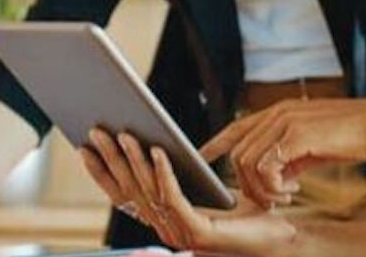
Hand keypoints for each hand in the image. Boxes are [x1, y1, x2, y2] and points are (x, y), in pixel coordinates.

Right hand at [80, 131, 293, 255]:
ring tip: (125, 133)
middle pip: (130, 190)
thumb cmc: (248, 210)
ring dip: (134, 160)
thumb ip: (179, 174)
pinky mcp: (199, 233)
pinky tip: (159, 150)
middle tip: (96, 129)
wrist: (281, 235)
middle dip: (111, 158)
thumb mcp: (206, 186)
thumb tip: (152, 142)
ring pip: (149, 191)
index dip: (102, 172)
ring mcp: (180, 234)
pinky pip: (174, 198)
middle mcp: (167, 230)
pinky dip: (164, 173)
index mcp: (165, 219)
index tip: (84, 145)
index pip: (123, 195)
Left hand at [199, 98, 365, 207]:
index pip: (237, 126)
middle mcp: (278, 113)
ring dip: (260, 188)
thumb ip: (289, 155)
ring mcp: (286, 122)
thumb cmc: (352, 136)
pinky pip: (266, 167)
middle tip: (270, 200)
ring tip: (283, 198)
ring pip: (247, 161)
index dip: (216, 143)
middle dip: (246, 183)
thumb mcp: (313, 144)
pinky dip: (272, 186)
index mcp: (281, 111)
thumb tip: (275, 176)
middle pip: (238, 151)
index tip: (200, 157)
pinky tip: (292, 191)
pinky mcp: (297, 135)